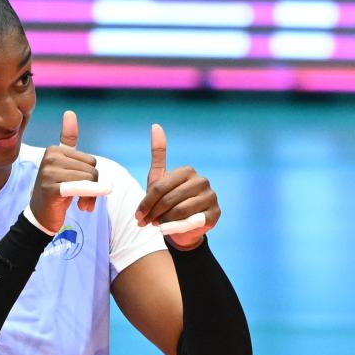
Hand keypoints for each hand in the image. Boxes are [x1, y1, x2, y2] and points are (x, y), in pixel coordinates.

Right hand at [28, 110, 99, 232]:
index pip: (90, 161)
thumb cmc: (57, 188)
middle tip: (83, 198)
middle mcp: (50, 158)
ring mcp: (49, 173)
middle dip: (93, 187)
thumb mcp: (64, 163)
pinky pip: (79, 188)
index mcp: (54, 150)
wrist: (41, 216)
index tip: (80, 186)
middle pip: (92, 170)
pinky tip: (84, 206)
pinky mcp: (51, 189)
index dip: (91, 176)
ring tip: (81, 204)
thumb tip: (70, 112)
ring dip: (91, 197)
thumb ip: (67, 140)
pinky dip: (87, 196)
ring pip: (90, 180)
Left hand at [135, 124, 219, 250]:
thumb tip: (155, 125)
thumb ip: (158, 154)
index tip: (138, 215)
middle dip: (154, 213)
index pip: (160, 187)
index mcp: (188, 171)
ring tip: (159, 224)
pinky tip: (170, 229)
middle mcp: (203, 181)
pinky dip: (176, 228)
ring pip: (179, 211)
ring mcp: (211, 197)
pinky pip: (191, 221)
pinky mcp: (215, 213)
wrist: (181, 227)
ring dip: (164, 220)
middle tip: (146, 222)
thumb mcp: (158, 179)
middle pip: (168, 199)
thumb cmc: (167, 201)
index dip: (146, 203)